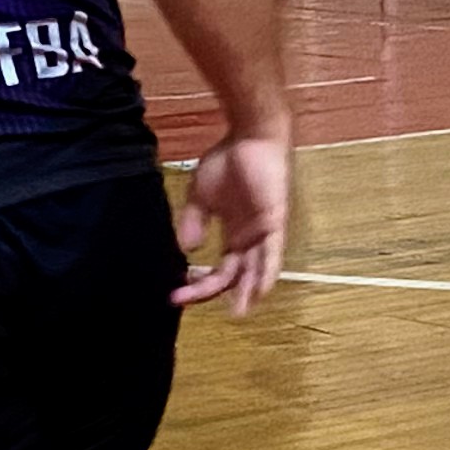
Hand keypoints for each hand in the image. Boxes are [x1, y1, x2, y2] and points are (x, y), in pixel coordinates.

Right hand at [173, 133, 289, 316]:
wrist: (250, 136)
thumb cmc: (228, 160)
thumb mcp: (201, 195)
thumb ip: (193, 222)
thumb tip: (186, 249)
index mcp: (233, 235)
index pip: (217, 270)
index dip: (198, 285)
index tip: (175, 294)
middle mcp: (249, 239)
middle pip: (233, 275)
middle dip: (211, 291)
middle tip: (186, 301)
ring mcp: (263, 233)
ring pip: (256, 271)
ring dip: (247, 293)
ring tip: (237, 313)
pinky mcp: (274, 222)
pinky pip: (273, 254)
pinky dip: (267, 273)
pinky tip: (260, 292)